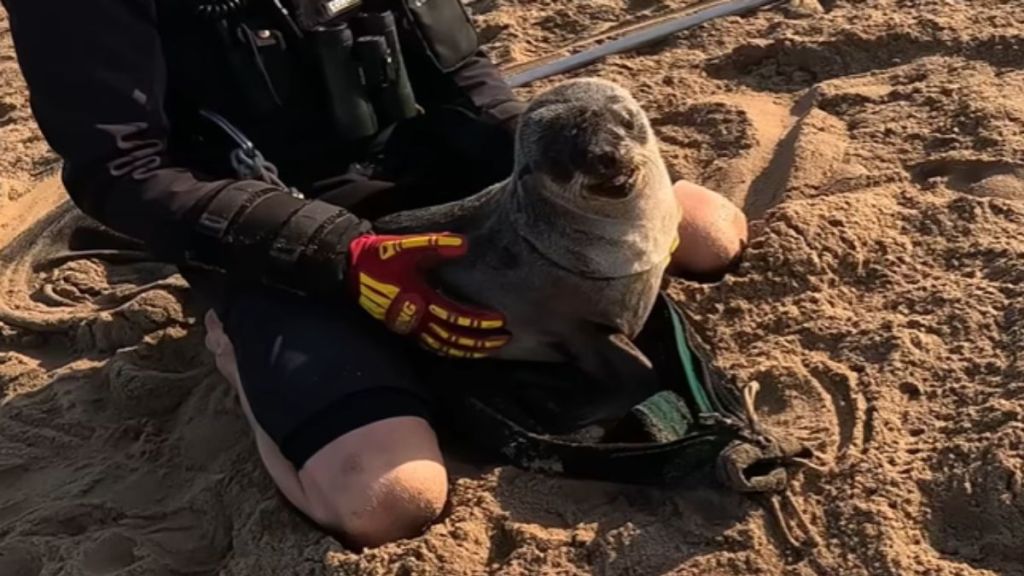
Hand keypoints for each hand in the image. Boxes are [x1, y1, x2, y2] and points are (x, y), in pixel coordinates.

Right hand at [347, 232, 510, 358]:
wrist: (348, 269)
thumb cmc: (378, 257)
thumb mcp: (407, 246)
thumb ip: (436, 244)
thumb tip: (464, 244)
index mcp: (419, 300)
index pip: (456, 317)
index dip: (479, 321)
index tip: (500, 322)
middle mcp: (415, 319)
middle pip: (452, 339)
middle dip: (479, 343)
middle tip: (502, 342)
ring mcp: (407, 327)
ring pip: (442, 346)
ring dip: (466, 350)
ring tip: (487, 350)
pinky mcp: (402, 327)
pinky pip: (430, 345)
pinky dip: (448, 349)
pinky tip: (458, 349)